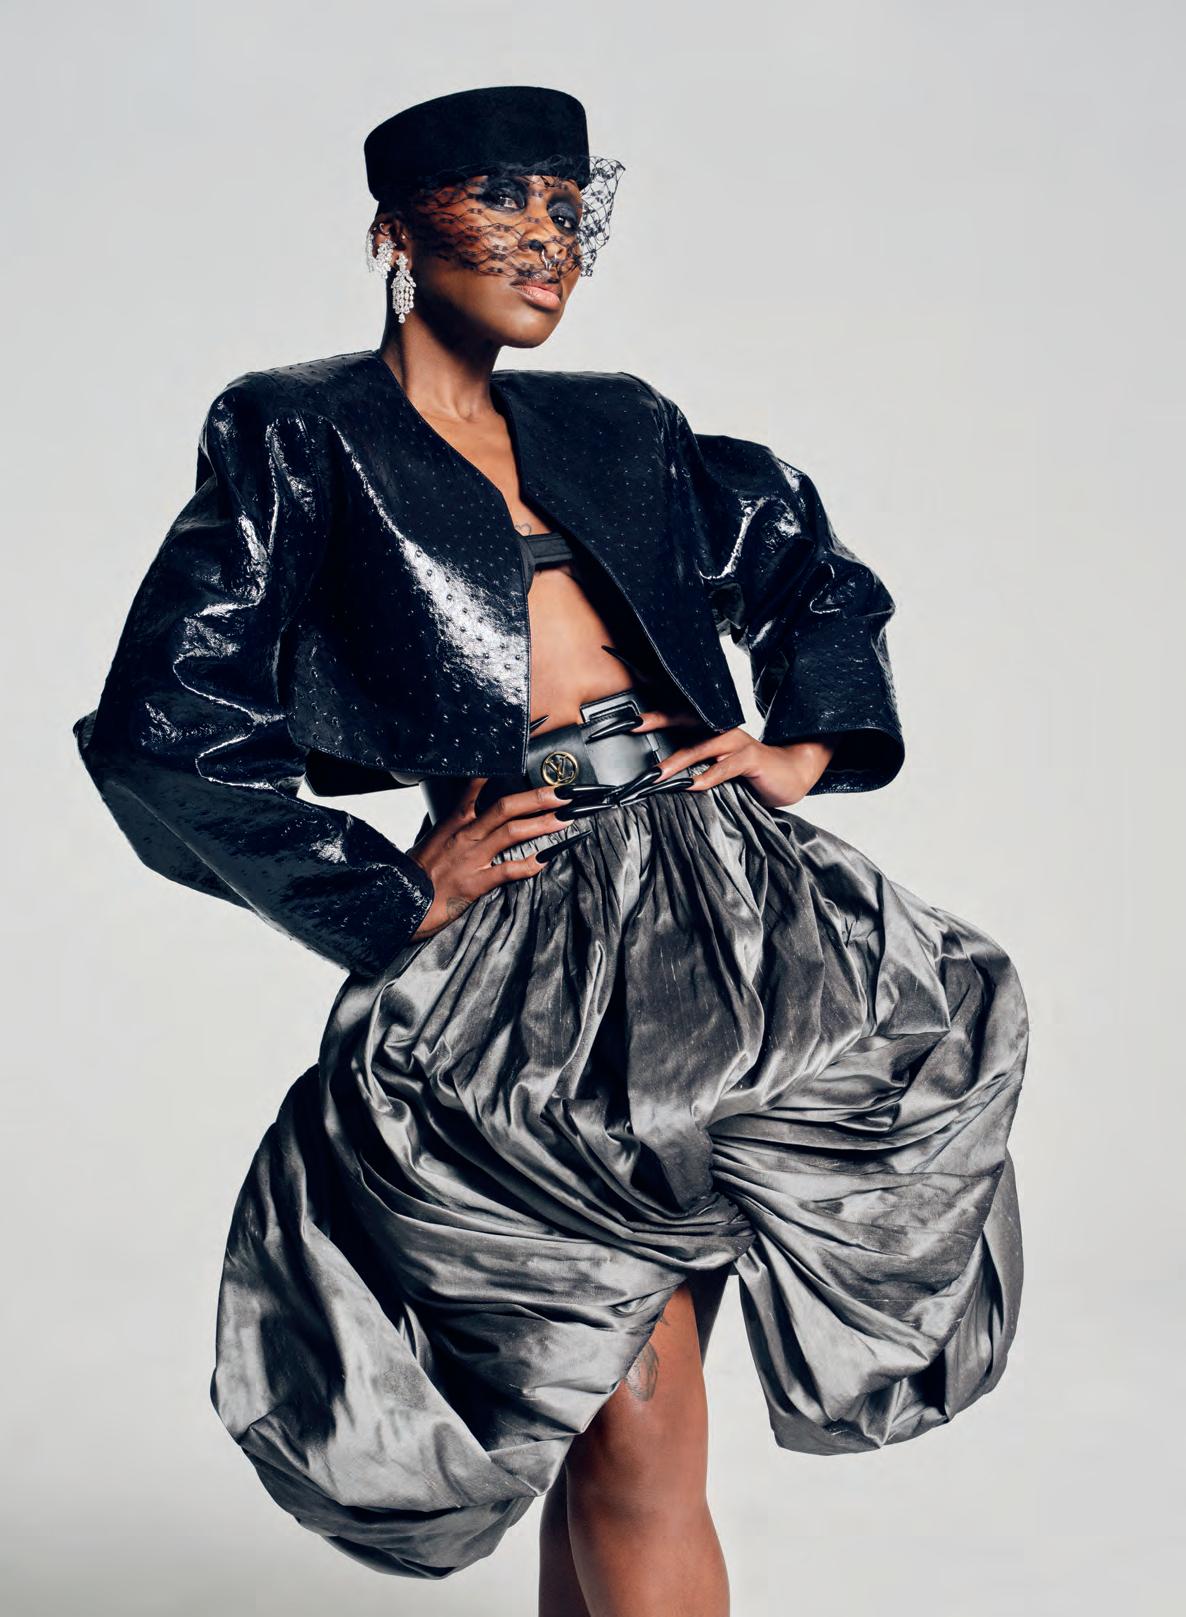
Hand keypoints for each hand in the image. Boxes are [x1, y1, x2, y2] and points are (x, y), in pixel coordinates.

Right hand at [407, 778, 586, 938]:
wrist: (401, 902)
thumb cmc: (418, 873)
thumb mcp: (432, 839)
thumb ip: (453, 825)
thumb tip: (468, 815)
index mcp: (454, 822)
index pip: (476, 785)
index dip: (499, 770)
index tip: (521, 758)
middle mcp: (465, 835)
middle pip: (505, 807)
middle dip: (537, 797)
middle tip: (562, 792)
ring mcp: (471, 858)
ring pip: (512, 833)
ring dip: (541, 824)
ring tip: (564, 818)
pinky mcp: (475, 882)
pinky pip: (507, 870)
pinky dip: (529, 864)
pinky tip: (546, 858)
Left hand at [630, 709, 836, 808]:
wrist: (790, 776)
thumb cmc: (749, 773)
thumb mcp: (716, 768)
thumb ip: (693, 768)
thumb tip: (659, 778)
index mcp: (711, 730)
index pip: (679, 717)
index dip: (655, 714)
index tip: (629, 718)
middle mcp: (722, 730)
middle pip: (687, 720)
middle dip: (660, 720)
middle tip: (634, 726)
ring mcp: (738, 743)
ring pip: (703, 746)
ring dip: (679, 759)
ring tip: (659, 773)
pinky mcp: (752, 759)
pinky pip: (728, 766)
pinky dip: (711, 775)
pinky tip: (696, 785)